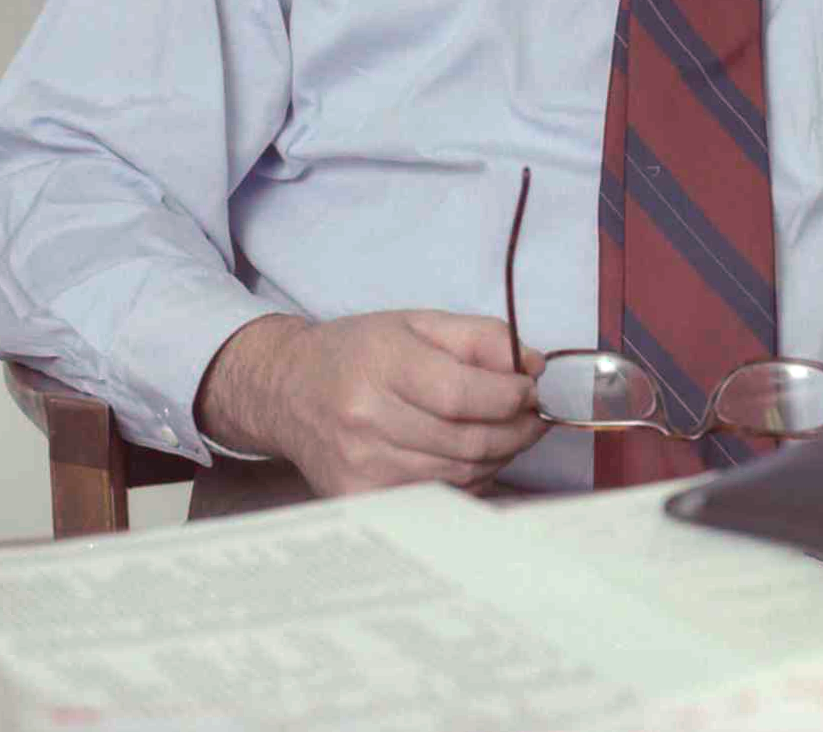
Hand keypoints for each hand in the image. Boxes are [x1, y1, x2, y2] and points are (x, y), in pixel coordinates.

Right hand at [195, 310, 546, 495]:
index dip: (508, 396)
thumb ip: (480, 338)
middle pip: (465, 442)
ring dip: (499, 457)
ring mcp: (359, 466)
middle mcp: (364, 419)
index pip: (460, 394)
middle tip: (532, 417)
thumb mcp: (417, 323)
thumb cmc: (357, 353)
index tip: (529, 389)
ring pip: (458, 476)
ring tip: (507, 434)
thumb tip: (533, 365)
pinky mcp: (359, 497)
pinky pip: (437, 498)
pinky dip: (470, 481)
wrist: (289, 390)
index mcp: (379, 365)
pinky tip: (474, 458)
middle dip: (516, 431)